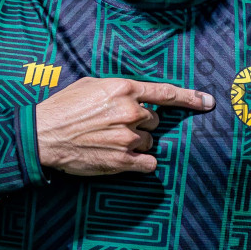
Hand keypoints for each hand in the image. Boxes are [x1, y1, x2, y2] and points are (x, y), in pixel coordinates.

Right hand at [35, 77, 214, 175]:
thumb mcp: (91, 85)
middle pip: (155, 120)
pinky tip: (122, 159)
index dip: (191, 98)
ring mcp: (128, 138)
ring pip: (149, 142)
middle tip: (114, 126)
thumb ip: (118, 89)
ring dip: (135, 143)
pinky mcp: (123, 161)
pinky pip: (148, 164)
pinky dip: (140, 163)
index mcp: (125, 89)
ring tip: (108, 141)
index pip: (167, 93)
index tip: (208, 102)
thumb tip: (135, 94)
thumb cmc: (63, 108)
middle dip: (140, 123)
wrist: (42, 136)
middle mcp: (131, 112)